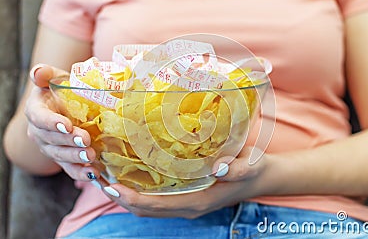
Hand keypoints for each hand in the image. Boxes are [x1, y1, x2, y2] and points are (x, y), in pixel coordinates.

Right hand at [25, 64, 99, 180]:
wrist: (69, 105)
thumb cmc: (63, 90)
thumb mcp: (56, 78)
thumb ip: (46, 74)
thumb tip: (38, 73)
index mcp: (37, 111)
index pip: (40, 117)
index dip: (51, 122)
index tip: (66, 125)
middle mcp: (40, 133)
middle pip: (51, 140)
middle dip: (69, 141)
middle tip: (86, 140)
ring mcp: (51, 148)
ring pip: (61, 156)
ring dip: (76, 158)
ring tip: (91, 156)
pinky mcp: (64, 159)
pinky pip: (70, 169)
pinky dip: (82, 173)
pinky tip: (95, 175)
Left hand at [99, 146, 266, 218]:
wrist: (261, 178)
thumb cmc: (253, 171)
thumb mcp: (249, 167)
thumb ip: (236, 169)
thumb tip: (219, 167)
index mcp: (197, 202)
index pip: (156, 206)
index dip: (130, 198)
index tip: (110, 185)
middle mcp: (187, 206)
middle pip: (144, 209)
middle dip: (119, 197)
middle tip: (98, 177)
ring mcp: (186, 203)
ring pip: (148, 206)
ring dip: (126, 195)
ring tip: (107, 176)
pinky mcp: (187, 196)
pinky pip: (157, 199)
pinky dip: (139, 191)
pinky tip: (132, 174)